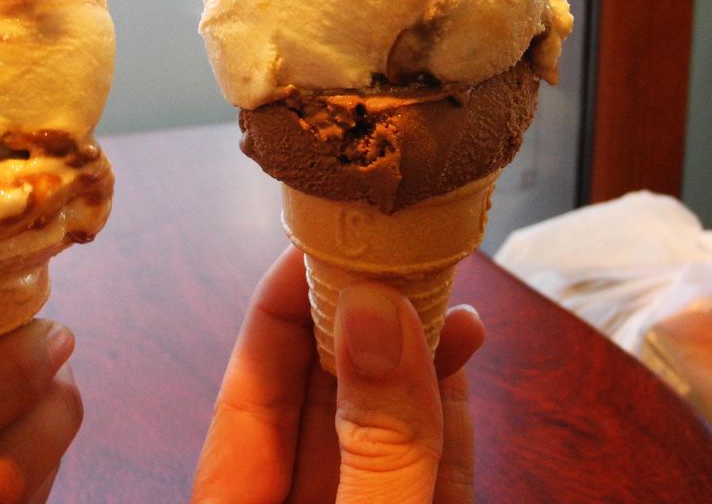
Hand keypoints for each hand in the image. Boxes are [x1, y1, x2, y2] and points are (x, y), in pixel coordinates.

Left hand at [193, 246, 485, 503]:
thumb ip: (375, 442)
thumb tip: (374, 314)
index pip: (250, 386)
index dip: (284, 302)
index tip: (327, 235)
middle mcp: (296, 502)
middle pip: (319, 392)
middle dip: (359, 314)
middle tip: (396, 244)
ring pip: (381, 420)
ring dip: (412, 349)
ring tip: (441, 282)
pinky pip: (428, 464)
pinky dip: (447, 406)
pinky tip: (461, 346)